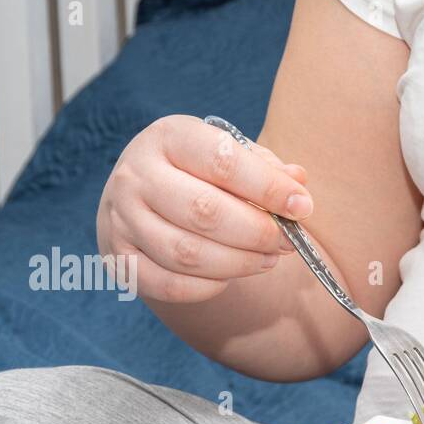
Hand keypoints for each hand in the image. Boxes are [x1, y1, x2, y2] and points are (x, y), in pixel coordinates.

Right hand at [96, 114, 313, 302]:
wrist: (138, 195)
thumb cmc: (197, 173)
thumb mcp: (228, 155)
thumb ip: (265, 168)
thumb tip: (298, 182)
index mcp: (168, 137)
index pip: (223, 162)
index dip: (269, 188)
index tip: (302, 207)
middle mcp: (135, 175)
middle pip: (205, 213)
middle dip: (258, 233)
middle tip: (286, 242)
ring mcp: (122, 219)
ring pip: (188, 255)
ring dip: (239, 263)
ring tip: (267, 259)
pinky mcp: (120, 259)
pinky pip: (171, 286)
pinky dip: (209, 287)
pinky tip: (230, 275)